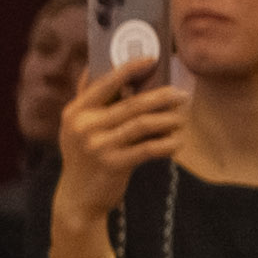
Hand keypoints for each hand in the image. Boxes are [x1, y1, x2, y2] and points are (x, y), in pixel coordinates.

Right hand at [62, 52, 191, 236]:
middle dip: (162, 96)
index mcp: (75, 113)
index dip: (129, 68)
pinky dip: (167, 144)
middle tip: (181, 94)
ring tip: (181, 119)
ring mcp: (97, 146)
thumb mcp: (77, 128)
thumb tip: (97, 66)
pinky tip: (178, 141)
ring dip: (169, 119)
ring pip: (143, 124)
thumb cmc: (84, 158)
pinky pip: (149, 148)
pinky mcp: (112, 164)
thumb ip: (88, 101)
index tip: (151, 59)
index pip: (105, 83)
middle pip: (132, 103)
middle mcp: (84, 127)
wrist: (78, 198)